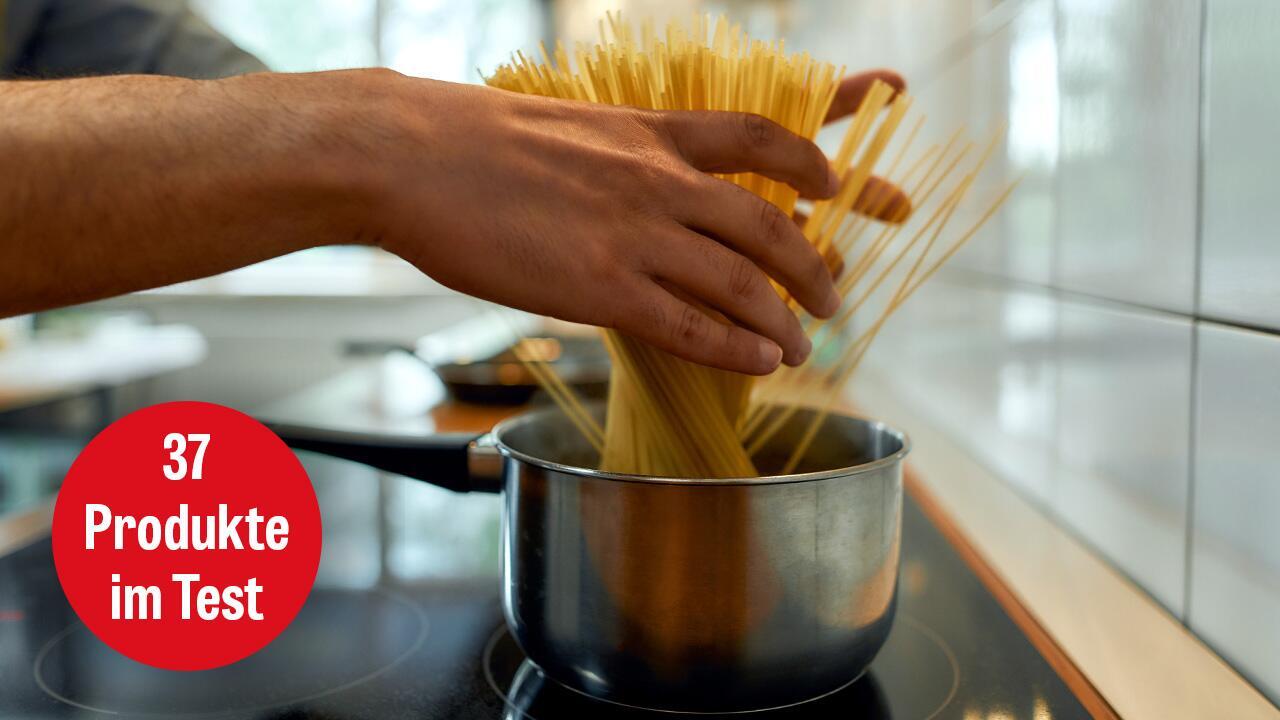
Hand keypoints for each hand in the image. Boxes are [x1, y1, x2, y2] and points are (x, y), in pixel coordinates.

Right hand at [360, 71, 903, 374]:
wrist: (414, 158)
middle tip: (834, 297)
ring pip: (741, 281)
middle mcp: (659, 181)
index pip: (760, 136)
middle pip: (769, 224)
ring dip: (783, 318)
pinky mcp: (601, 288)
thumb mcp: (568, 127)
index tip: (839, 183)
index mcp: (651, 132)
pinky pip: (690, 325)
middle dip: (815, 264)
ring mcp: (634, 234)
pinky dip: (735, 347)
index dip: (812, 158)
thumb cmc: (474, 143)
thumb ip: (621, 158)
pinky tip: (760, 363)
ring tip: (804, 344)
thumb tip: (642, 192)